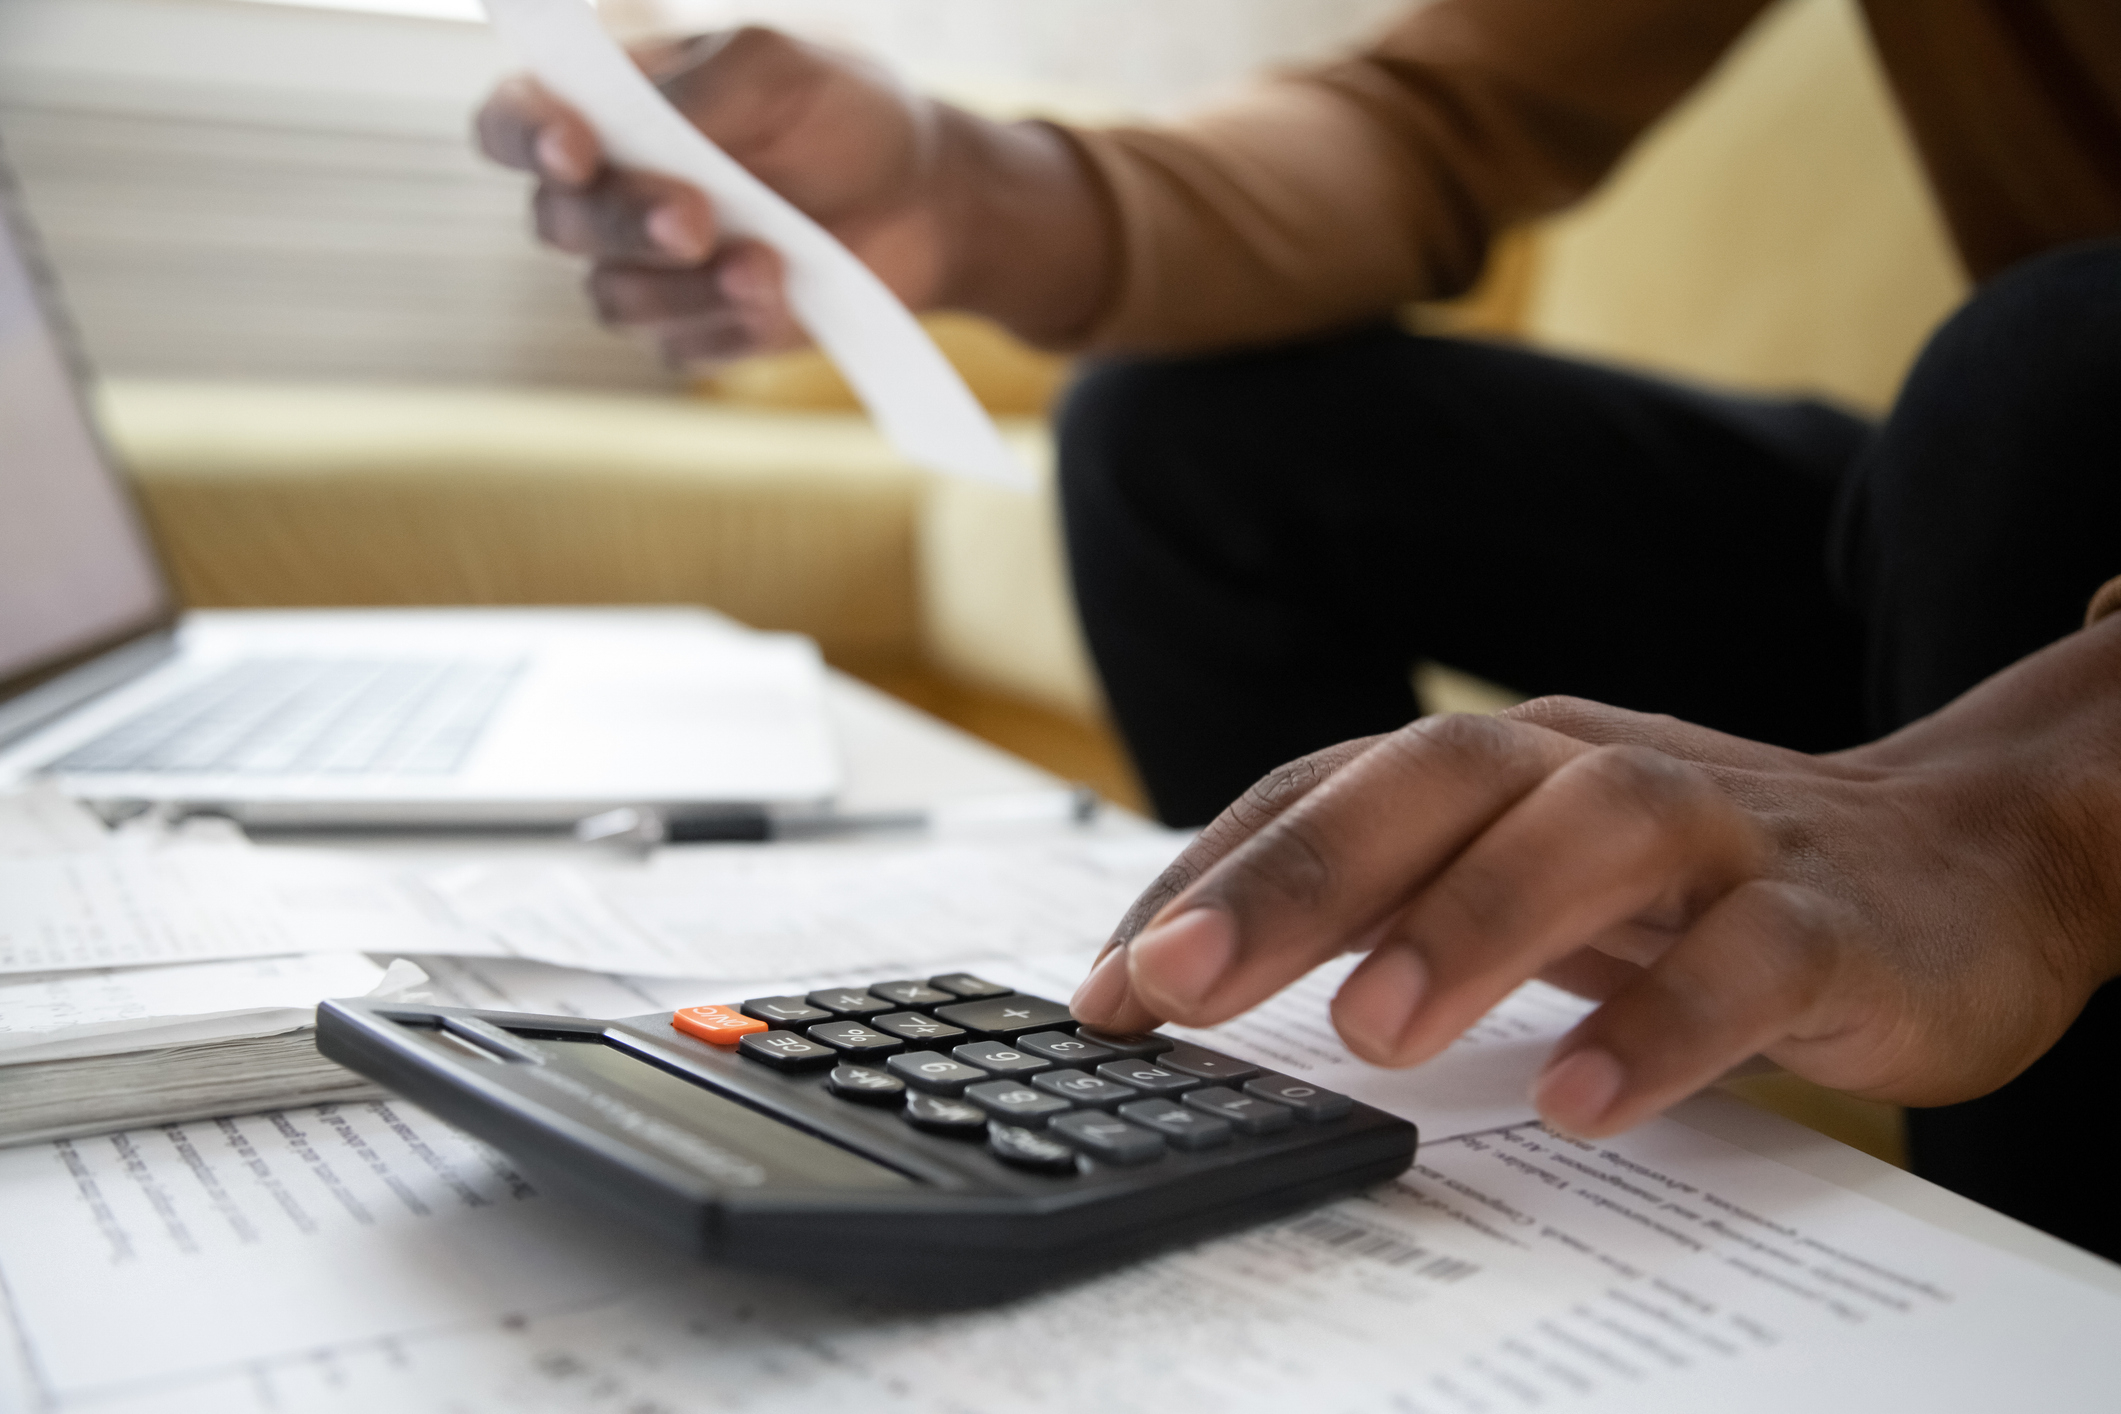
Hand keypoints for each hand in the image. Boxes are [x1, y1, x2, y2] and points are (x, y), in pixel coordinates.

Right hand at [474, 28, 1110, 364]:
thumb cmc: (845, 114)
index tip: (576, 148)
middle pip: (558, 224)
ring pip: (615, 299)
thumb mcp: (781, 69)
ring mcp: (650, 272)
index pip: (513, 124)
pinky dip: (731, 325)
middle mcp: (612, 194)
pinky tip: (783, 297)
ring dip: (689, 286)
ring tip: (769, 263)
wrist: (927, 199)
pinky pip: (680, 347)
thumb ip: (706, 88)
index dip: (524, 137)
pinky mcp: (698, 331)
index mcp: (608, 109)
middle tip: (697, 218)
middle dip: (626, 224)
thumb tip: (641, 126)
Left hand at [1071, 618, 2120, 1136]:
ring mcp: (1714, 828)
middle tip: (1176, 984)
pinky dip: (1660, 1020)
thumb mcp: (1521, 872)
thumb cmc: (1691, 876)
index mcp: (1499, 762)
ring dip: (1466, 925)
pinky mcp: (1824, 916)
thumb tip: (1186, 972)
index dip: (1208, 876)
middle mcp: (1588, 767)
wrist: (1956, 857)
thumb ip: (1384, 900)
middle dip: (1293, 879)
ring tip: (1370, 1036)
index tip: (1105, 990)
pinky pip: (1744, 957)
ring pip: (1587, 835)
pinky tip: (1579, 1099)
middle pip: (1433, 778)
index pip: (1326, 787)